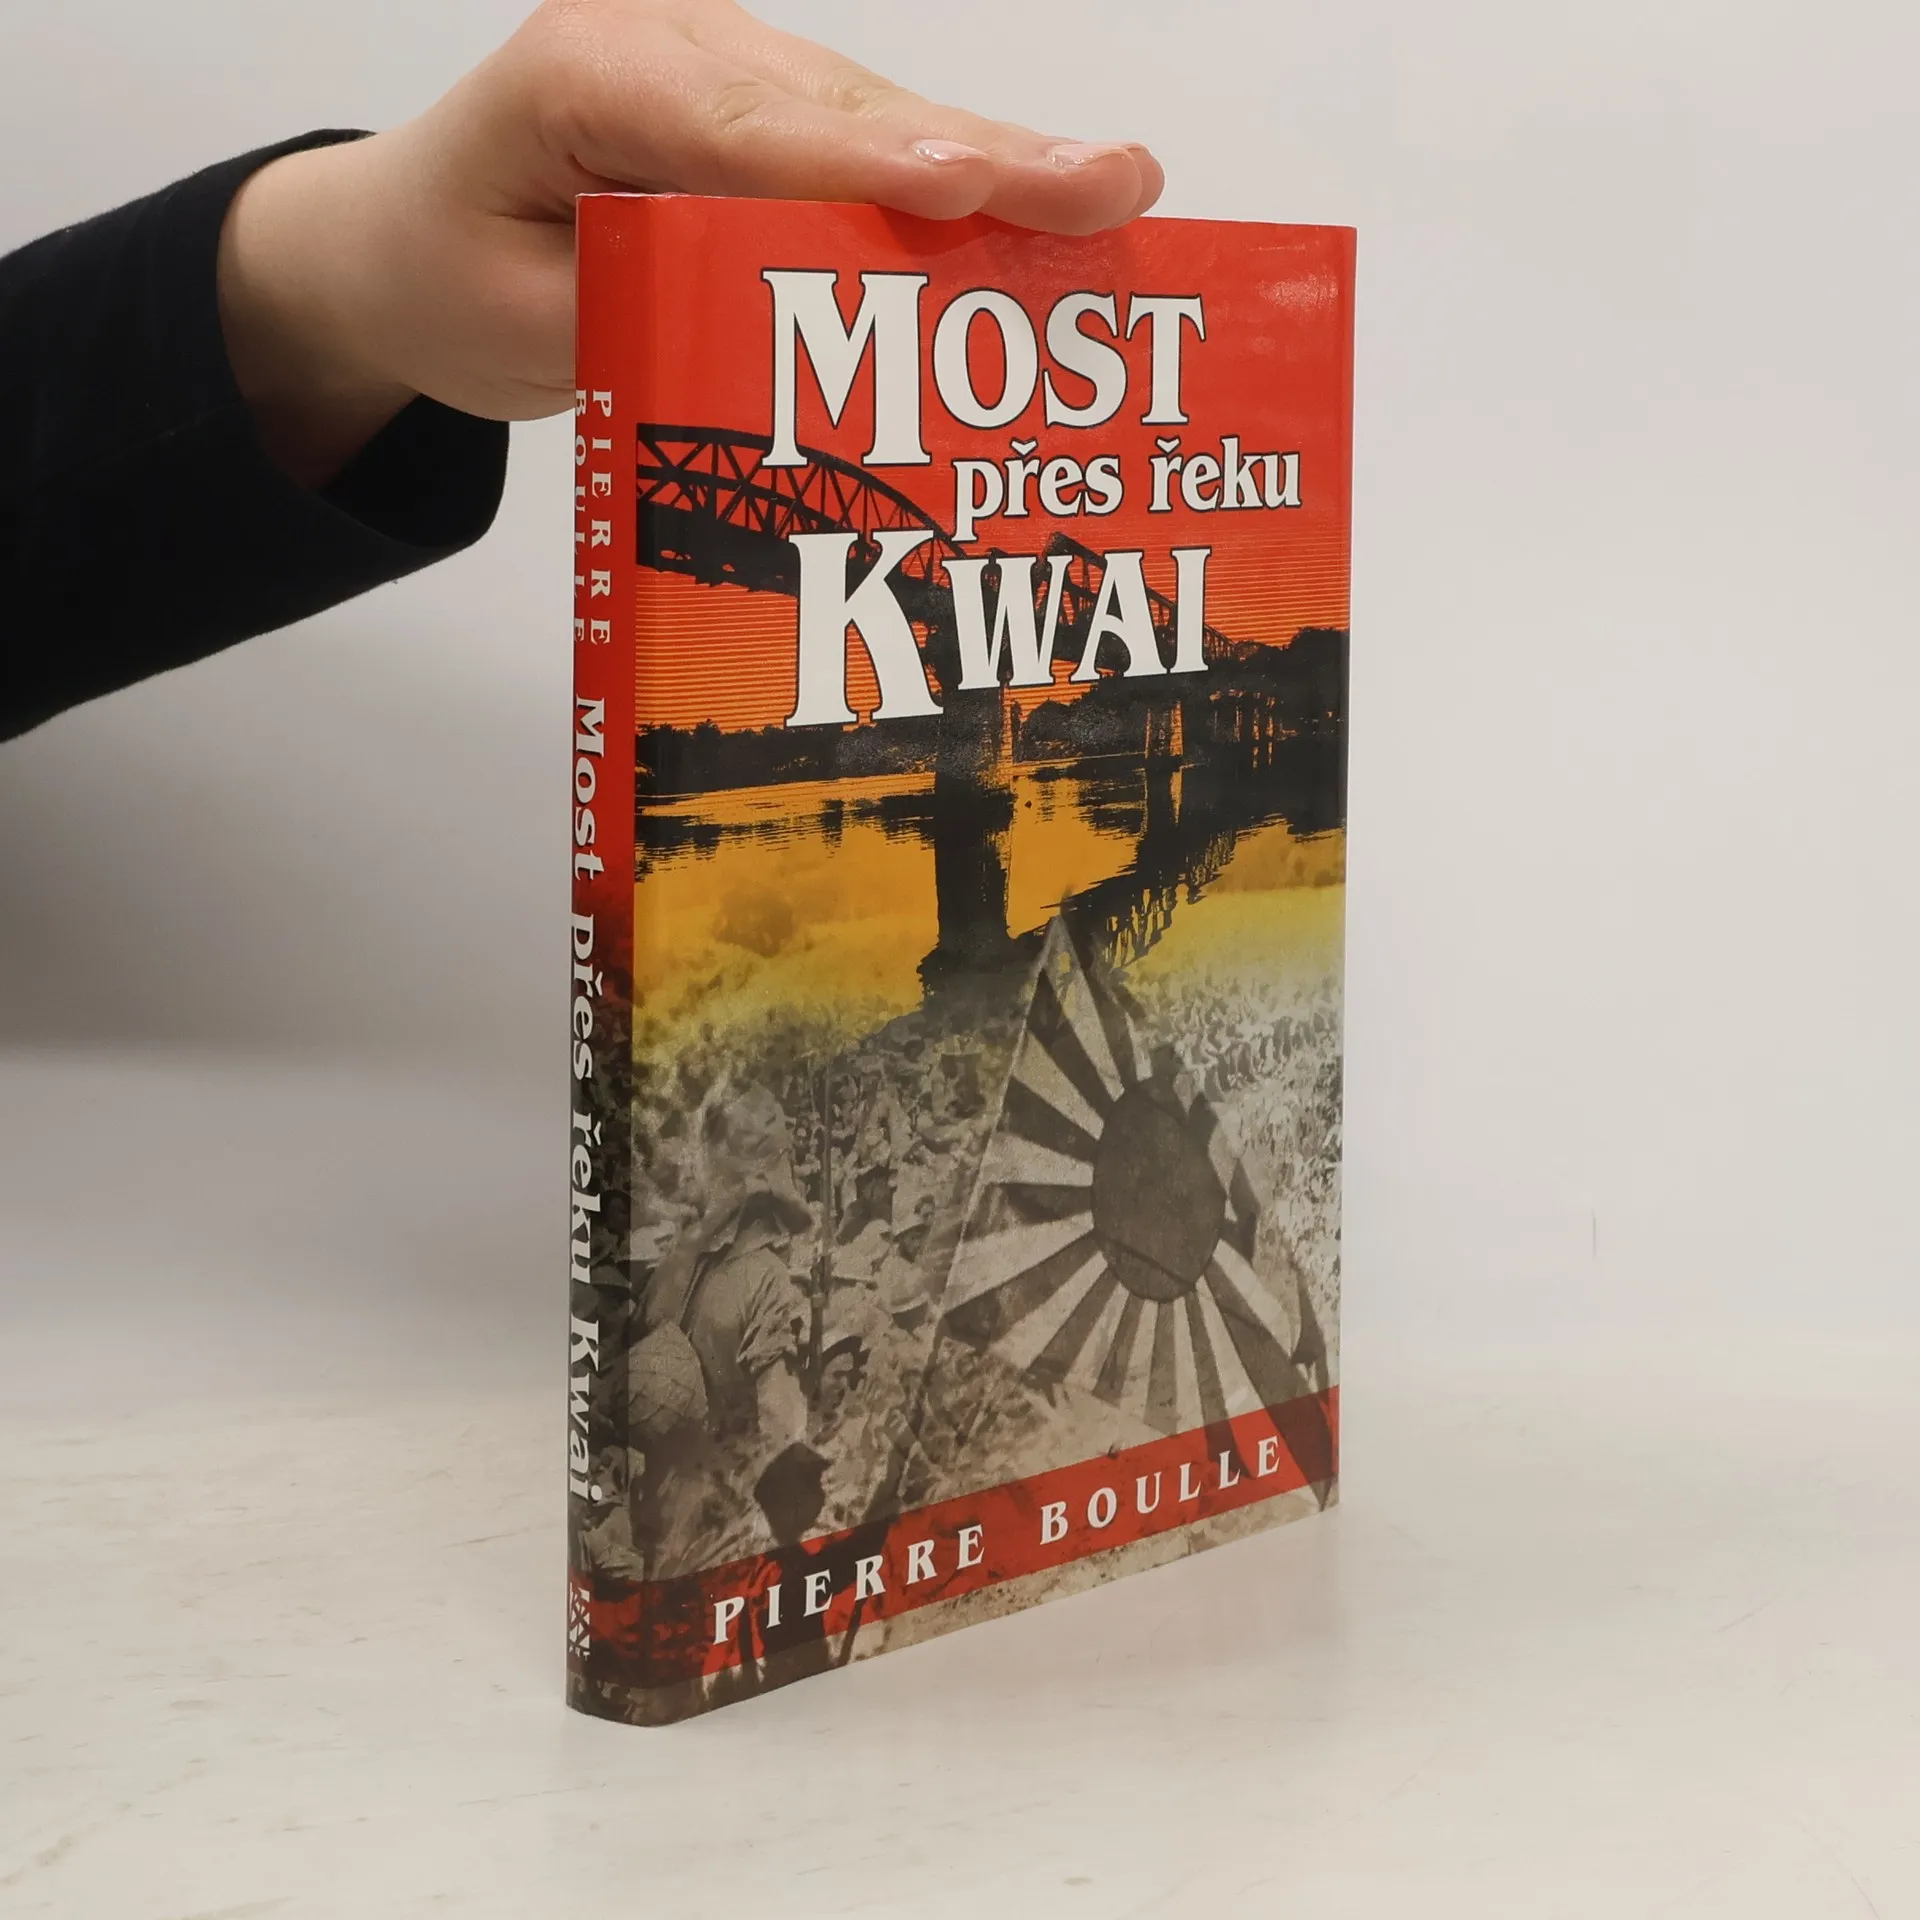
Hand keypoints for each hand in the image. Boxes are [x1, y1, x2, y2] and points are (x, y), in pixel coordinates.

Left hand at [217, 0, 1165, 485]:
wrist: (409, 242)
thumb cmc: (450, 277)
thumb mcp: (516, 326)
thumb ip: (640, 316)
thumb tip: (787, 331)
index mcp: (588, 76)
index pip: (743, 125)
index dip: (866, 162)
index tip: (966, 191)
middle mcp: (674, 47)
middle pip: (844, 109)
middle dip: (983, 155)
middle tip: (1113, 183)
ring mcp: (729, 77)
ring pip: (879, 124)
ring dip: (998, 173)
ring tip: (1115, 195)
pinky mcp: (766, 123)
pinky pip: (873, 156)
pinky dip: (961, 196)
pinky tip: (1053, 211)